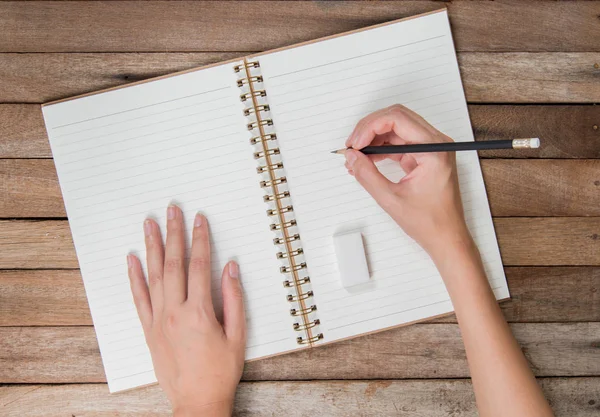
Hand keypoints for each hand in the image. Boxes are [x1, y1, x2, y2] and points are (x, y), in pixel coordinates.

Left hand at [127, 205, 245, 416]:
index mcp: (199, 312)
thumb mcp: (237, 336)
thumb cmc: (220, 372)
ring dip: (152, 247)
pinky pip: (139, 299)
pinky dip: (134, 277)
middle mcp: (175, 312)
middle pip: (173, 264)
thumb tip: (230, 269)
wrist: (197, 401)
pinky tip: (132, 259)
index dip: (200, 239)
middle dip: (174, 234)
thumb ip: (234, 299)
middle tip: (172, 211)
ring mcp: (158, 321)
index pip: (199, 266)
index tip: (199, 220)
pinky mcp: (149, 331)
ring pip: (153, 276)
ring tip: (150, 224)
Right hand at [344, 104, 470, 257]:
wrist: (447, 238)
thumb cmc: (430, 222)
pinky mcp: (425, 156)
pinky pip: (400, 142)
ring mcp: (431, 148)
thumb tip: (352, 156)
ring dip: (373, 138)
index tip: (355, 145)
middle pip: (396, 118)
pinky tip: (367, 161)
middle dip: (369, 129)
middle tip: (352, 147)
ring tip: (356, 156)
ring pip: (396, 128)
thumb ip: (367, 175)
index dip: (370, 127)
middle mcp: (435, 143)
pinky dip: (381, 148)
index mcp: (434, 150)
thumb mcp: (391, 199)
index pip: (397, 119)